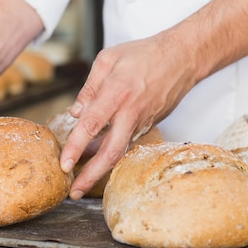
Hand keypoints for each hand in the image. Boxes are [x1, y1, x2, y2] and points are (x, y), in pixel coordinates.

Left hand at [61, 32, 198, 199]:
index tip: (64, 164)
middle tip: (74, 192)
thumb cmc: (144, 54)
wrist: (182, 58)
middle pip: (111, 152)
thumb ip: (89, 87)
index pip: (93, 124)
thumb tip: (75, 113)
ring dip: (99, 169)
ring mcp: (142, 121)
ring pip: (119, 152)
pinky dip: (109, 152)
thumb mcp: (109, 59)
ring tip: (80, 182)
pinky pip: (125, 143)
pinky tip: (94, 157)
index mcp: (118, 92)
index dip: (77, 146)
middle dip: (91, 175)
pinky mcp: (148, 125)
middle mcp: (131, 112)